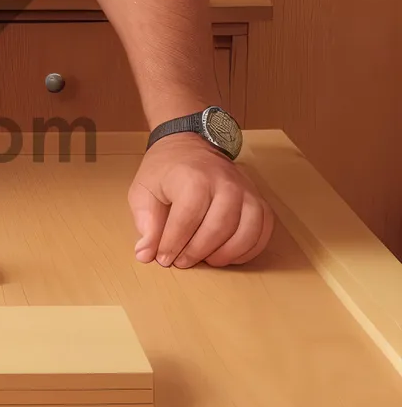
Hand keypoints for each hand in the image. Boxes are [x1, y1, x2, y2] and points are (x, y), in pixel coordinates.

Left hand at [128, 133, 274, 267]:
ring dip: (225, 254)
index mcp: (193, 178)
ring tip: (205, 261)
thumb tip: (145, 254)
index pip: (186, 220)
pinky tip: (229, 255)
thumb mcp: (143, 191)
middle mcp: (224, 183)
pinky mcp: (258, 199)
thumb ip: (145, 223)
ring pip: (246, 232)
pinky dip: (248, 249)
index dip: (173, 245)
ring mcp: (245, 191)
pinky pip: (263, 230)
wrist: (188, 144)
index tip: (163, 258)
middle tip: (182, 262)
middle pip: (218, 228)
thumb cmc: (165, 170)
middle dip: (197, 252)